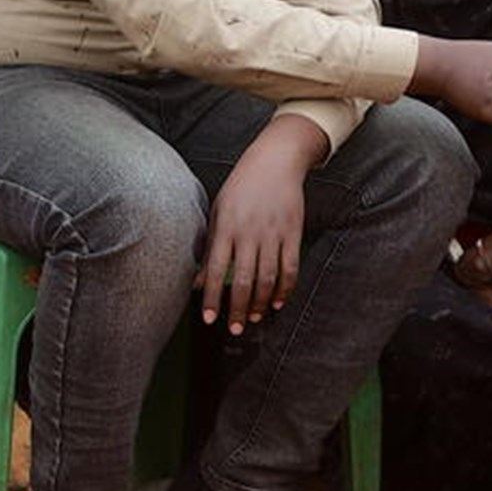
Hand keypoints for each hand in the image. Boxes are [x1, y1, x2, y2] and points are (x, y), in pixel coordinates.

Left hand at [200, 116, 326, 332]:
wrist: (275, 161)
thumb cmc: (241, 187)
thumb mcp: (218, 212)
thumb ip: (210, 248)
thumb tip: (198, 282)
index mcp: (227, 227)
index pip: (216, 270)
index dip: (212, 298)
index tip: (209, 319)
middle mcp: (250, 233)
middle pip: (242, 280)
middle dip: (236, 308)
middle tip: (233, 329)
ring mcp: (273, 234)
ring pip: (267, 278)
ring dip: (259, 303)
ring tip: (252, 319)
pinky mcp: (293, 233)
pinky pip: (290, 268)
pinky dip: (285, 289)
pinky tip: (277, 303)